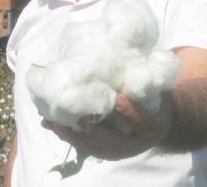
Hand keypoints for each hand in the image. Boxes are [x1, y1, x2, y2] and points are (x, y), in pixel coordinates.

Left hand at [41, 93, 171, 160]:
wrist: (156, 121)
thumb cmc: (154, 99)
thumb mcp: (157, 91)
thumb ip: (145, 82)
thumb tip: (131, 55)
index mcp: (154, 128)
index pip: (143, 122)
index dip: (130, 112)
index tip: (117, 97)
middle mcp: (136, 145)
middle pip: (113, 142)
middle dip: (92, 131)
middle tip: (76, 118)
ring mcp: (119, 151)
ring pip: (94, 148)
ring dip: (73, 136)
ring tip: (54, 123)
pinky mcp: (104, 151)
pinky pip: (84, 146)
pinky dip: (68, 136)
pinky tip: (50, 124)